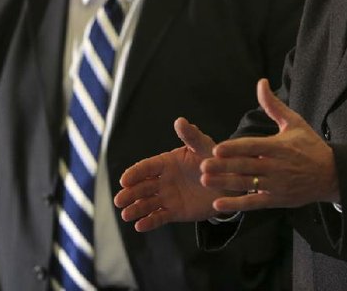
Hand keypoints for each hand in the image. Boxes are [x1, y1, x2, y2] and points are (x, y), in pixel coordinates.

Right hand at [115, 117, 225, 231]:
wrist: (228, 182)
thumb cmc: (214, 160)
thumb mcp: (203, 146)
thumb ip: (191, 136)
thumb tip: (180, 120)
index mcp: (166, 162)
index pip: (146, 168)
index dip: (134, 173)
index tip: (124, 180)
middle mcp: (163, 180)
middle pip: (142, 187)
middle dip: (129, 193)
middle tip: (118, 201)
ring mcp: (168, 196)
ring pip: (147, 204)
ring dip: (136, 209)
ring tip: (126, 215)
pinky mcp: (175, 212)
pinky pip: (159, 217)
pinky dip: (149, 222)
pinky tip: (139, 226)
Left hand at [201, 79, 338, 212]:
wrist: (332, 175)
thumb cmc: (310, 146)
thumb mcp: (294, 122)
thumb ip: (273, 105)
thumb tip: (261, 82)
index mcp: (280, 147)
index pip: (254, 147)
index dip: (235, 148)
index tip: (217, 148)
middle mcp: (277, 167)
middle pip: (246, 166)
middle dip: (224, 166)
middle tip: (203, 165)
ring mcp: (277, 185)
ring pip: (247, 185)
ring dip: (225, 183)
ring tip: (205, 180)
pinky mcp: (277, 200)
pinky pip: (254, 204)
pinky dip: (236, 205)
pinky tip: (218, 204)